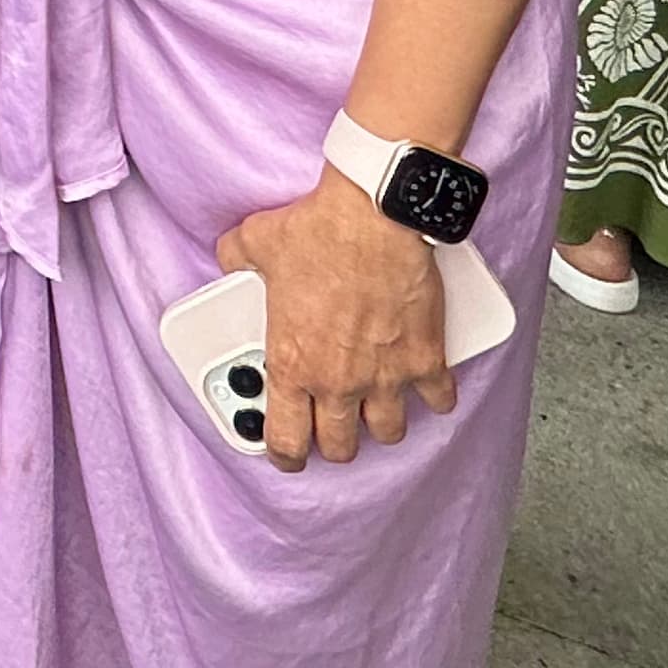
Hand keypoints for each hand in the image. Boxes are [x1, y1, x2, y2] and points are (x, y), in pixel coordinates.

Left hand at [217, 174, 455, 471]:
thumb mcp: (256, 242)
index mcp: (294, 363)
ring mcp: (386, 375)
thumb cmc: (321, 230)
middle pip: (341, 446)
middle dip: (335, 442)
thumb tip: (229, 256)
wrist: (376, 214)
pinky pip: (438, 400)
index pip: (286, 439)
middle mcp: (339, 380)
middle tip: (332, 426)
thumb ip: (237, 260)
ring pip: (390, 432)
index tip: (287, 453)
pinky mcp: (426, 358)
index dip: (285, 454)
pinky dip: (434, 397)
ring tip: (375, 408)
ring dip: (381, 423)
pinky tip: (427, 387)